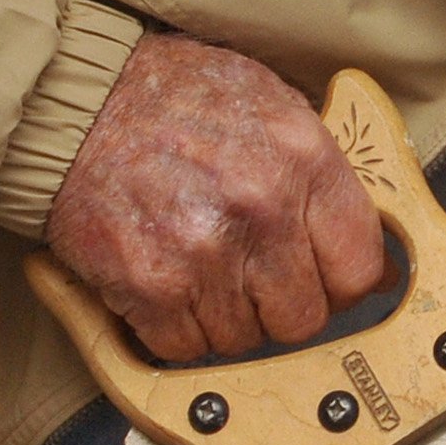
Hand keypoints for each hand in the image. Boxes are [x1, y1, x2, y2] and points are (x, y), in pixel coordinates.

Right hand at [44, 33, 390, 362]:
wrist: (76, 97)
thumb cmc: (173, 97)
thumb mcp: (271, 103)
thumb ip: (320, 173)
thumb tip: (369, 244)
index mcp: (303, 159)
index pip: (361, 268)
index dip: (343, 284)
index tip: (324, 282)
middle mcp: (261, 208)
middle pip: (305, 319)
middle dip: (280, 306)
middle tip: (249, 275)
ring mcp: (205, 252)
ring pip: (244, 341)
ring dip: (223, 317)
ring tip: (198, 265)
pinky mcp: (149, 286)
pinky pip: (184, 347)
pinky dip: (172, 328)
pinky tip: (163, 279)